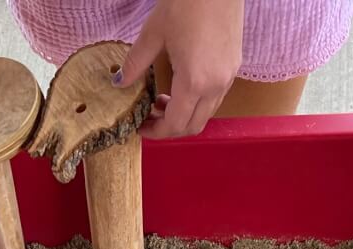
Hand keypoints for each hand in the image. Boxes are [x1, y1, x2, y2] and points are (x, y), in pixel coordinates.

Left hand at [118, 0, 243, 137]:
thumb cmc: (187, 2)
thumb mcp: (154, 33)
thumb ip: (136, 63)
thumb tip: (119, 83)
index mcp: (195, 81)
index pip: (176, 124)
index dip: (156, 131)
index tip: (141, 126)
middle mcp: (216, 85)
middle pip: (193, 126)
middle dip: (170, 128)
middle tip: (150, 116)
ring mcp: (228, 77)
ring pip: (206, 114)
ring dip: (184, 115)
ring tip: (164, 100)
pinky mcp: (234, 67)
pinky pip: (215, 98)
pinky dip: (197, 102)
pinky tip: (183, 86)